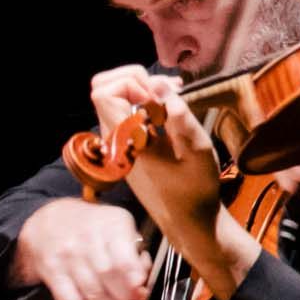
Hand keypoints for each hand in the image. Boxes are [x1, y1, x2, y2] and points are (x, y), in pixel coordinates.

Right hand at [12, 197, 152, 299]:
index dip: (133, 277)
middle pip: (107, 275)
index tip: (141, 293)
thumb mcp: (119, 225)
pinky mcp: (54, 274)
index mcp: (111, 225)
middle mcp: (88, 240)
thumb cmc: (92, 227)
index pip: (122, 253)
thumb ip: (135, 251)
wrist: (49, 221)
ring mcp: (68, 258)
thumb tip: (144, 281)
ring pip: (91, 293)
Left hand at [88, 66, 254, 299]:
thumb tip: (158, 85)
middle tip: (166, 89)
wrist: (189, 222)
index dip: (130, 82)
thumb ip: (177, 114)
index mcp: (126, 141)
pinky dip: (146, 103)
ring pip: (116, 98)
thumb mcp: (196, 148)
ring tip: (176, 94)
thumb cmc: (195, 188)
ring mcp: (120, 144)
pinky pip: (127, 113)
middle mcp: (116, 140)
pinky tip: (171, 108)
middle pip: (104, 89)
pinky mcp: (129, 146)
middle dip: (135, 78)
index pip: (103, 93)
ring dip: (144, 89)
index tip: (158, 96)